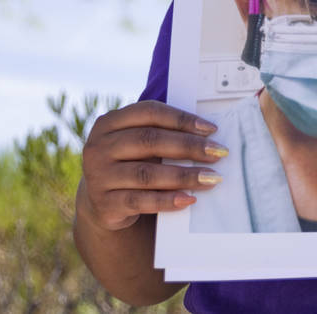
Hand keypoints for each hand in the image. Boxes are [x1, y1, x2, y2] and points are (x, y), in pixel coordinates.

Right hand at [78, 100, 227, 231]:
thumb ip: (163, 134)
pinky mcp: (104, 204)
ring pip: (147, 173)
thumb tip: (209, 134)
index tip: (211, 129)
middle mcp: (98, 147)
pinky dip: (168, 200)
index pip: (149, 112)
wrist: (102, 203)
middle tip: (218, 153)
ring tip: (211, 178)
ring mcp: (98, 176)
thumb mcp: (137, 144)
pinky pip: (140, 201)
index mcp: (108, 123)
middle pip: (149, 141)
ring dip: (184, 175)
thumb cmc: (131, 164)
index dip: (182, 119)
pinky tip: (188, 199)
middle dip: (189, 146)